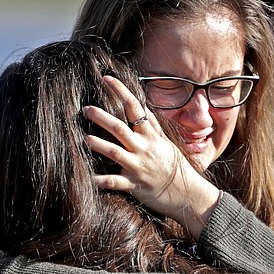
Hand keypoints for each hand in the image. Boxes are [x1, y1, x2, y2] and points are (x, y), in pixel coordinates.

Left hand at [84, 75, 220, 236]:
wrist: (188, 194)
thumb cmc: (175, 167)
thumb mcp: (166, 143)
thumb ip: (152, 125)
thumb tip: (141, 106)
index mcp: (150, 136)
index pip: (135, 107)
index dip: (120, 91)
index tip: (106, 78)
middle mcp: (143, 149)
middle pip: (120, 128)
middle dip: (102, 117)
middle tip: (86, 109)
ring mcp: (138, 167)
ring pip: (115, 153)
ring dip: (99, 145)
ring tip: (85, 138)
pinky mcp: (134, 185)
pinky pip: (114, 183)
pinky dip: (101, 181)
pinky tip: (87, 178)